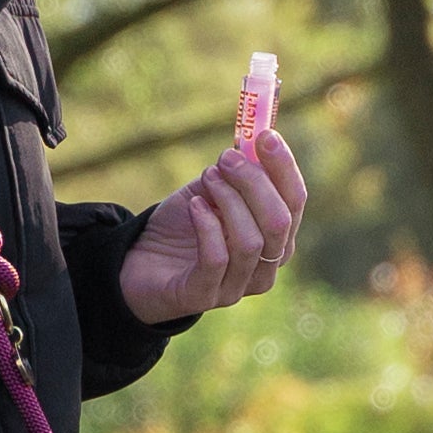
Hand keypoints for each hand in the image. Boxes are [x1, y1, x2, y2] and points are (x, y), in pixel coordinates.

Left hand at [117, 122, 306, 325]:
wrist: (139, 261)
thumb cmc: (182, 225)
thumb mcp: (211, 190)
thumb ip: (235, 171)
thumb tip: (252, 141)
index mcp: (275, 239)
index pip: (294, 202)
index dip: (284, 167)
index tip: (265, 135)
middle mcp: (264, 268)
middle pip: (280, 223)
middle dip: (255, 182)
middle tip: (227, 157)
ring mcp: (236, 287)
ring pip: (251, 241)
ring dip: (229, 200)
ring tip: (208, 177)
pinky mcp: (204, 297)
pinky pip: (217, 259)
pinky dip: (207, 226)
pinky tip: (194, 206)